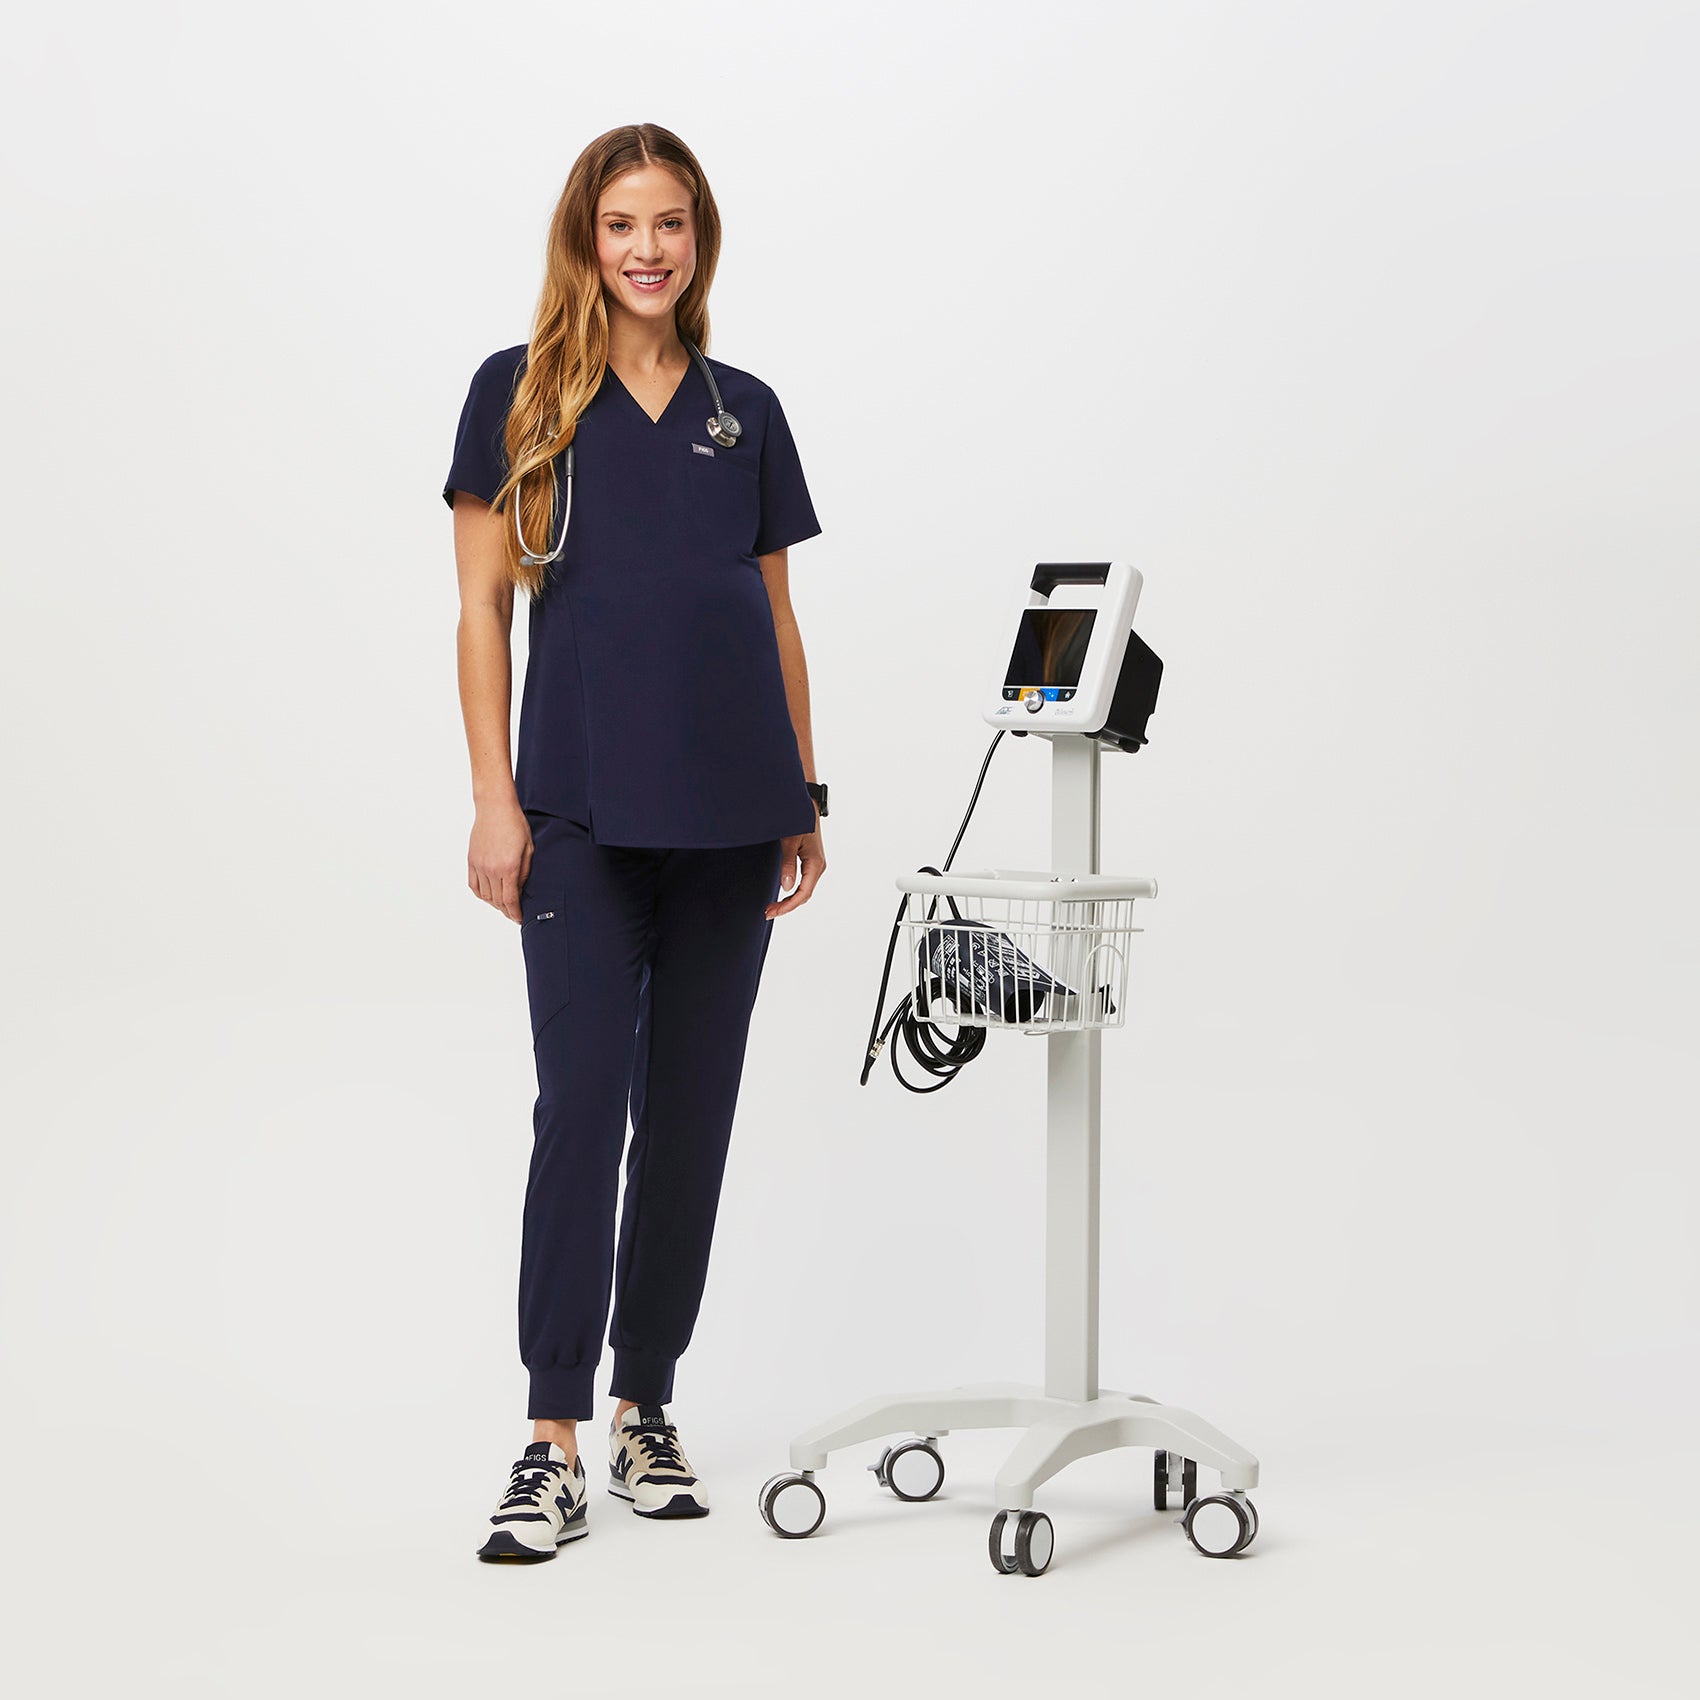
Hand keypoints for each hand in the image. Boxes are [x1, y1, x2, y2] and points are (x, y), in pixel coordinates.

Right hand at [468, 799, 532, 922]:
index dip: (515, 913)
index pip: (510, 900)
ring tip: (503, 905)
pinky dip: (481, 894)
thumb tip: (520, 890)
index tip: (520, 918)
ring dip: (494, 904)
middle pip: (497, 901)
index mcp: (509, 868)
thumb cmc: (515, 824)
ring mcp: (479, 865)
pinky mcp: (471, 861)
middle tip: (514, 913)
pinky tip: (489, 895)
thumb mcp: (528, 849)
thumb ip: (525, 872)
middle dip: (507, 910)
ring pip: (484, 896)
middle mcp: (491, 869)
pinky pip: (473, 885)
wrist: (495, 807)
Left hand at [766, 806, 824, 918]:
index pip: (803, 894)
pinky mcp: (811, 863)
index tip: (772, 912)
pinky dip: (793, 893)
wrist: (807, 806)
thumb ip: (788, 864)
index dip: (787, 906)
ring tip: (772, 908)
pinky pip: (804, 884)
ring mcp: (815, 866)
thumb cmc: (798, 821)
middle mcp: (818, 867)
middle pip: (804, 896)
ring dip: (789, 901)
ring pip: (804, 891)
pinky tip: (782, 897)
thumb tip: (786, 887)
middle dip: (786, 906)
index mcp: (815, 864)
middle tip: (767, 913)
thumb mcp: (790, 842)